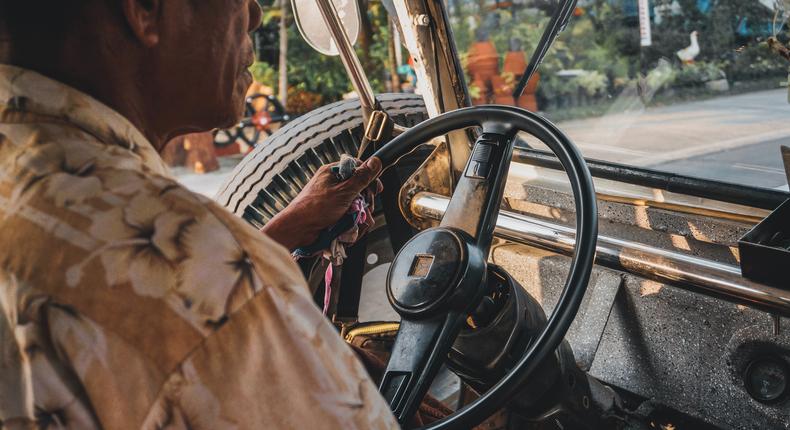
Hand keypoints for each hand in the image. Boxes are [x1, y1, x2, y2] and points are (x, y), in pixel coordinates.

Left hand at [261, 157, 382, 250]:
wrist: (298, 230)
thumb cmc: (315, 208)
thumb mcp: (343, 191)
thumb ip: (361, 177)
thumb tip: (376, 161)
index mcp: (333, 173)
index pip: (358, 168)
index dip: (369, 179)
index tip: (376, 190)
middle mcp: (333, 185)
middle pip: (360, 189)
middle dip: (365, 202)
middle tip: (363, 210)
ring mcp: (334, 200)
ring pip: (357, 206)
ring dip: (359, 217)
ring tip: (354, 223)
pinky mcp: (334, 214)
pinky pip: (350, 217)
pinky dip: (352, 225)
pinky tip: (349, 230)